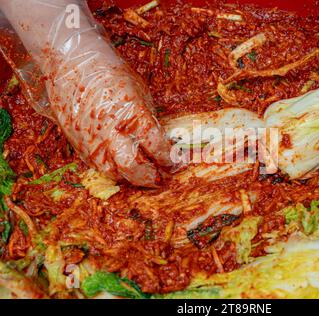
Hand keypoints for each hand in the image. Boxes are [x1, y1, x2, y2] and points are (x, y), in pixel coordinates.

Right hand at [0, 0, 172, 186]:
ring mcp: (91, 139)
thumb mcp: (139, 92)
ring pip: (114, 172)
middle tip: (160, 178)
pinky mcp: (77, 143)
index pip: (155, 146)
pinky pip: (97, 166)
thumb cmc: (110, 73)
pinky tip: (122, 167)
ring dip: (131, 178)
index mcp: (132, 114)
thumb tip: (160, 142)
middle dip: (150, 177)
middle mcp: (111, 131)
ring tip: (142, 174)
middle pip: (133, 167)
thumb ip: (148, 119)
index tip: (176, 163)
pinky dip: (112, 170)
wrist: (72, 63)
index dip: (168, 158)